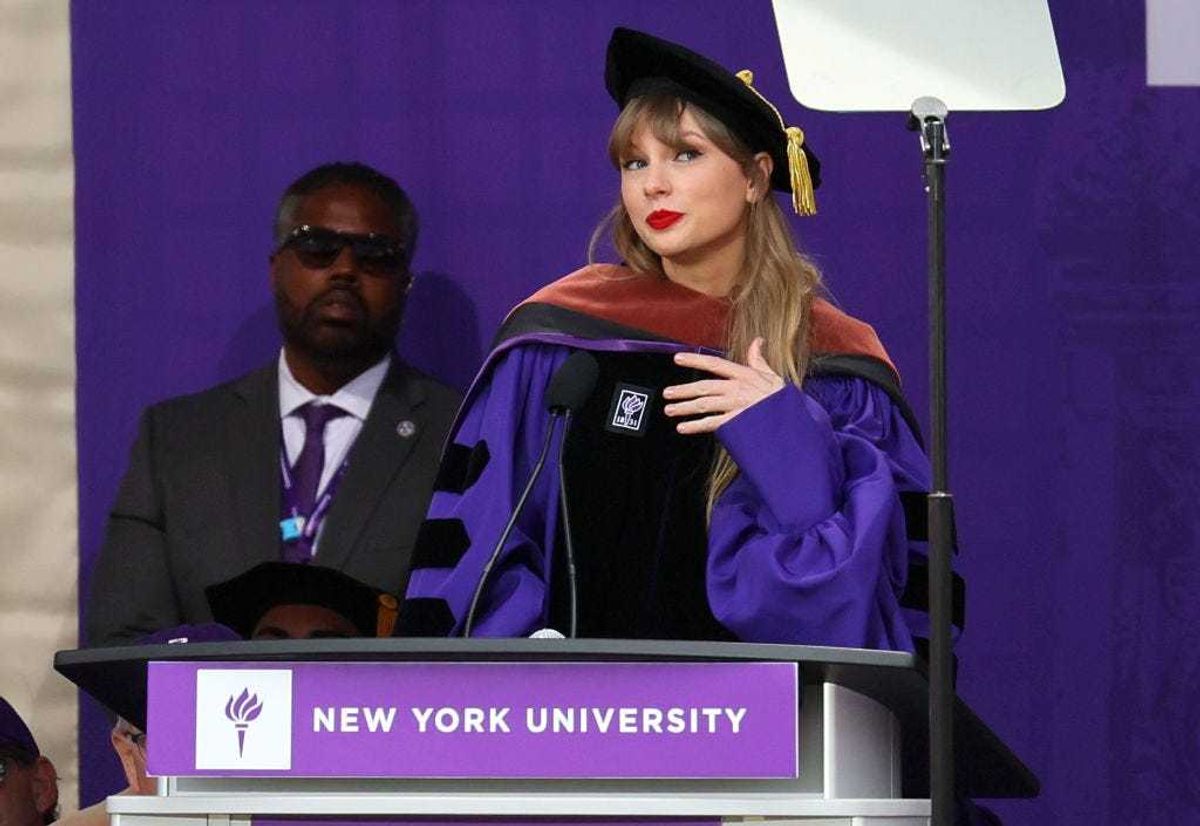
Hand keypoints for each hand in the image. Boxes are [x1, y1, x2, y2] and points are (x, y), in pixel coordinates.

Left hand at [663, 337, 784, 433]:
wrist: (793, 421)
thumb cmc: (782, 400)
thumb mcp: (773, 375)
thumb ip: (759, 359)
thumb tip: (758, 340)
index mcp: (744, 375)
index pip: (714, 364)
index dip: (694, 360)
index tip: (677, 358)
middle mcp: (737, 389)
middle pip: (704, 387)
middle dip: (683, 390)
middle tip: (667, 394)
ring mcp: (736, 406)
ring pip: (704, 405)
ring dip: (684, 407)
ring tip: (669, 410)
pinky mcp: (736, 423)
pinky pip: (712, 423)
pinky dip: (695, 426)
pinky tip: (683, 428)